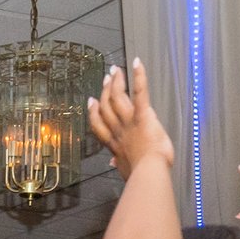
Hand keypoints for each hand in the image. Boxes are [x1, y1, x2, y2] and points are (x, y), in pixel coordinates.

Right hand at [86, 57, 173, 179]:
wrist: (148, 173)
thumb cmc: (141, 175)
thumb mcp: (127, 170)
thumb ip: (121, 163)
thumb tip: (114, 162)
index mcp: (115, 143)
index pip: (99, 125)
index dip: (94, 112)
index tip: (92, 102)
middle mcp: (118, 129)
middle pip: (106, 106)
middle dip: (105, 91)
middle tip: (106, 79)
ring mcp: (129, 121)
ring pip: (117, 97)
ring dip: (116, 82)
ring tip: (116, 70)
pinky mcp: (142, 115)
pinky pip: (139, 93)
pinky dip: (139, 77)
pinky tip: (137, 63)